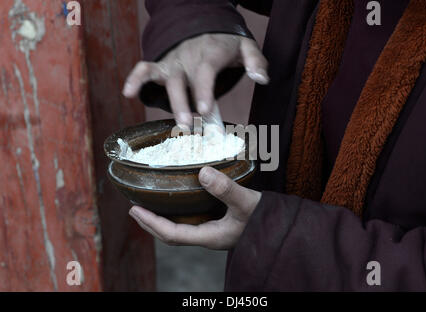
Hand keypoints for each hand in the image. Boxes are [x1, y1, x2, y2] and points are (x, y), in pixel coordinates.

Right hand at [122, 33, 268, 126]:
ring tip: (177, 123)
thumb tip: (261, 79)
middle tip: (188, 126)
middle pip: (184, 79)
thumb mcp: (246, 47)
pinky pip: (144, 68)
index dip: (204, 90)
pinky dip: (135, 79)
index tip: (205, 110)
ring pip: (167, 79)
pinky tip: (128, 93)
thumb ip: (255, 62)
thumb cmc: (226, 44)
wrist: (205, 26)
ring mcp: (174, 61)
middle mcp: (189, 56)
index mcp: (210, 52)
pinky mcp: (162, 64)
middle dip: (184, 103)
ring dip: (169, 100)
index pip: (205, 70)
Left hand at [129, 166, 261, 249]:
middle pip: (171, 234)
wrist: (284, 229)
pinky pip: (192, 222)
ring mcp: (214, 232)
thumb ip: (227, 189)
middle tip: (135, 208)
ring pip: (181, 229)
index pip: (172, 234)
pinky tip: (180, 201)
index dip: (151, 223)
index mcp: (210, 236)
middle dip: (151, 223)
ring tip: (151, 204)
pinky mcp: (220, 225)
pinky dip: (179, 213)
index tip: (134, 209)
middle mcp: (208, 236)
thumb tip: (202, 172)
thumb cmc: (267, 219)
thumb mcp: (247, 203)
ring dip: (162, 219)